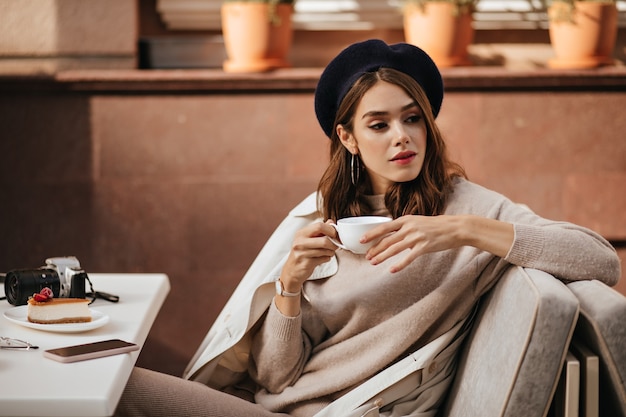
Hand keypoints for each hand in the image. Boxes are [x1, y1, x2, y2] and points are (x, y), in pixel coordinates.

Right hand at [280, 220, 337, 291]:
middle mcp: (300, 242)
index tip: (334, 235)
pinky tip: (322, 258)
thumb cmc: (302, 253)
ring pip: (325, 251)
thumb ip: (319, 230)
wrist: (291, 270)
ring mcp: (302, 253)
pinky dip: (327, 258)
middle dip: (333, 244)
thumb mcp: (308, 239)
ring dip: (331, 252)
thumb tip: (331, 222)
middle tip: (335, 246)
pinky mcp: (306, 263)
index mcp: (301, 233)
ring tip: (328, 252)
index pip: (319, 226)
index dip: (331, 230)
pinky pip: (324, 259)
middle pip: (324, 240)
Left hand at [362, 215, 513, 272]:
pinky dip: (399, 264)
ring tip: (373, 263)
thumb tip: (393, 236)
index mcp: (406, 220)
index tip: (361, 240)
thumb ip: (405, 228)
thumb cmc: (437, 226)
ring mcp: (417, 237)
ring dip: (382, 256)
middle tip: (366, 256)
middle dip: (375, 248)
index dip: (372, 234)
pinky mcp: (424, 246)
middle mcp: (409, 227)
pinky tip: (392, 270)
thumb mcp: (418, 222)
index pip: (384, 227)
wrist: (455, 228)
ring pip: (394, 248)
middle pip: (387, 239)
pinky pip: (409, 257)